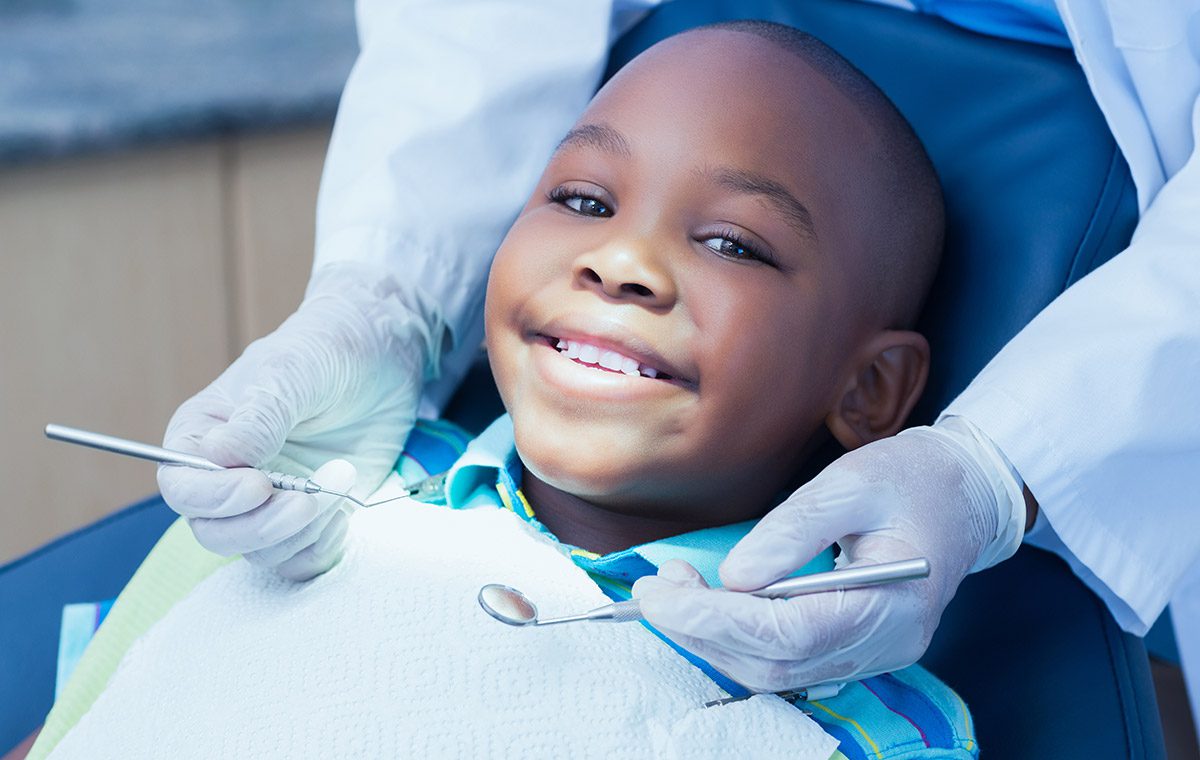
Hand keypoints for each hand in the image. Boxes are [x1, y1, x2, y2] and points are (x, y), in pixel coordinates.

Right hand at [157, 263, 438, 579]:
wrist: (381, 357)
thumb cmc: (324, 352)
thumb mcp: (291, 372)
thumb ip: (259, 417)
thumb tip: (221, 458)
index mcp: (203, 438)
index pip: (182, 489)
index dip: (214, 498)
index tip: (259, 485)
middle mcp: (227, 479)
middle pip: (216, 534)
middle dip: (262, 526)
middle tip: (308, 499)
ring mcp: (270, 503)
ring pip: (261, 553)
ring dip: (302, 530)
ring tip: (340, 479)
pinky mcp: (309, 521)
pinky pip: (300, 561)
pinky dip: (321, 547)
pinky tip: (343, 510)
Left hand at [632, 417, 1024, 690]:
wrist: (963, 495)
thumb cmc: (911, 481)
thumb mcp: (851, 483)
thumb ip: (793, 531)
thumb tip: (733, 576)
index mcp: (892, 606)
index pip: (788, 635)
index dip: (716, 619)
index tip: (661, 592)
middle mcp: (884, 645)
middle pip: (775, 664)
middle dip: (703, 630)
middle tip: (657, 585)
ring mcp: (872, 655)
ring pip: (775, 673)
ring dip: (713, 639)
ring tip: (674, 591)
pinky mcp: (855, 648)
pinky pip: (787, 663)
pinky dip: (737, 641)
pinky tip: (708, 608)